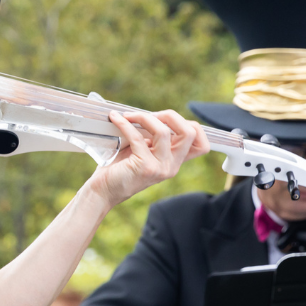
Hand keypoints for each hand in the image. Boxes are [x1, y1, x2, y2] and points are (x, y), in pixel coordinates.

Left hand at [89, 110, 209, 206]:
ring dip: (144, 117)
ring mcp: (160, 167)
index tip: (165, 119)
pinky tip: (115, 119)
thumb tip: (151, 115)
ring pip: (164, 132)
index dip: (190, 125)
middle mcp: (171, 166)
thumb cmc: (120, 168)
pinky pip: (137, 137)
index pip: (202, 144)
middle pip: (189, 133)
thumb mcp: (143, 151)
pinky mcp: (144, 167)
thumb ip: (153, 138)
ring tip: (128, 116)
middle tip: (150, 115)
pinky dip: (124, 124)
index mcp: (174, 162)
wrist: (104, 190)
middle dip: (170, 115)